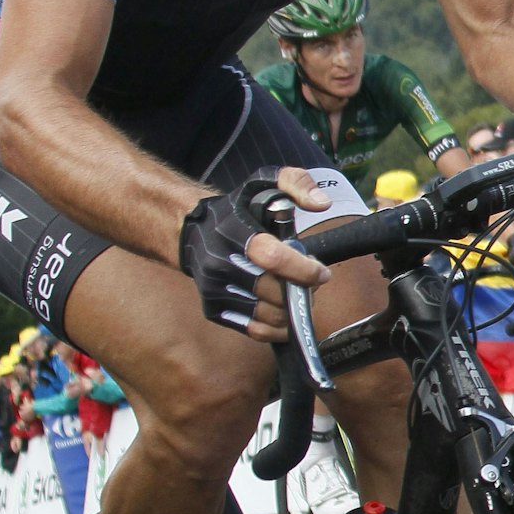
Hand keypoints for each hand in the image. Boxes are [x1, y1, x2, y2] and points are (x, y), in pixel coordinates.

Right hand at [179, 167, 331, 341]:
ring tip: (299, 295)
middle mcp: (220, 262)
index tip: (322, 273)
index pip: (272, 257)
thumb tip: (322, 204)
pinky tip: (285, 313)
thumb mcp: (262, 183)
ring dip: (292, 311)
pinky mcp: (213, 309)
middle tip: (312, 283)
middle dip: (301, 291)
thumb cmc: (236, 209)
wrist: (191, 232)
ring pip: (267, 315)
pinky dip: (276, 328)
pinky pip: (254, 329)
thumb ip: (296, 183)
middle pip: (273, 291)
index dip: (303, 269)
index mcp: (233, 231)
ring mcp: (214, 289)